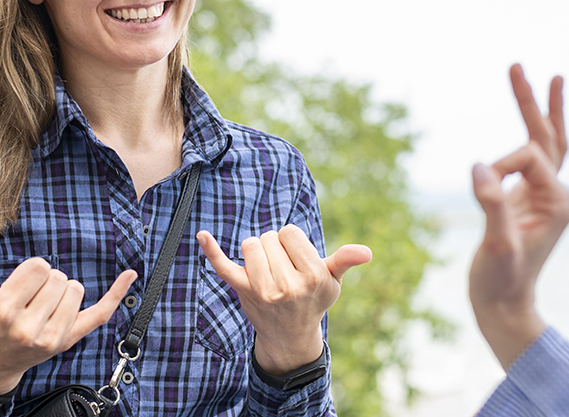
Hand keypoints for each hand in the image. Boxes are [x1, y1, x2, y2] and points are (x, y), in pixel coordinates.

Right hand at [0, 252, 135, 412]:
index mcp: (3, 313)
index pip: (37, 267)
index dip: (30, 270)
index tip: (19, 285)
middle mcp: (28, 328)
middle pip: (57, 276)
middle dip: (45, 280)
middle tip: (28, 298)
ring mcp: (51, 338)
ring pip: (76, 288)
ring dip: (62, 289)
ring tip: (41, 304)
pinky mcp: (68, 341)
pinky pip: (100, 313)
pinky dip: (117, 293)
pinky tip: (129, 274)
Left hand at [197, 225, 371, 373]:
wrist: (289, 335)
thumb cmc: (313, 299)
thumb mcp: (332, 281)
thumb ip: (345, 261)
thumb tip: (366, 252)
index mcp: (311, 276)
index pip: (290, 233)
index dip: (293, 242)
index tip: (297, 259)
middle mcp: (286, 285)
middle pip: (269, 236)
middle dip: (276, 246)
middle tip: (284, 269)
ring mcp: (261, 290)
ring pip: (250, 245)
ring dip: (258, 251)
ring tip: (268, 269)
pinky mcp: (241, 291)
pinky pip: (223, 265)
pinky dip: (212, 249)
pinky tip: (202, 235)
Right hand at [469, 64, 568, 369]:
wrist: (504, 306)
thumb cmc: (502, 280)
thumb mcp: (496, 245)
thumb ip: (492, 204)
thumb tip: (479, 167)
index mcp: (558, 201)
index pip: (529, 157)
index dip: (500, 167)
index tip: (481, 190)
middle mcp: (558, 194)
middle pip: (548, 137)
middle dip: (532, 102)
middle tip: (516, 65)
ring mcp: (546, 196)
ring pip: (545, 143)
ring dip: (536, 110)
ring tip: (532, 75)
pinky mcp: (529, 199)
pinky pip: (535, 158)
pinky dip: (532, 134)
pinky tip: (530, 118)